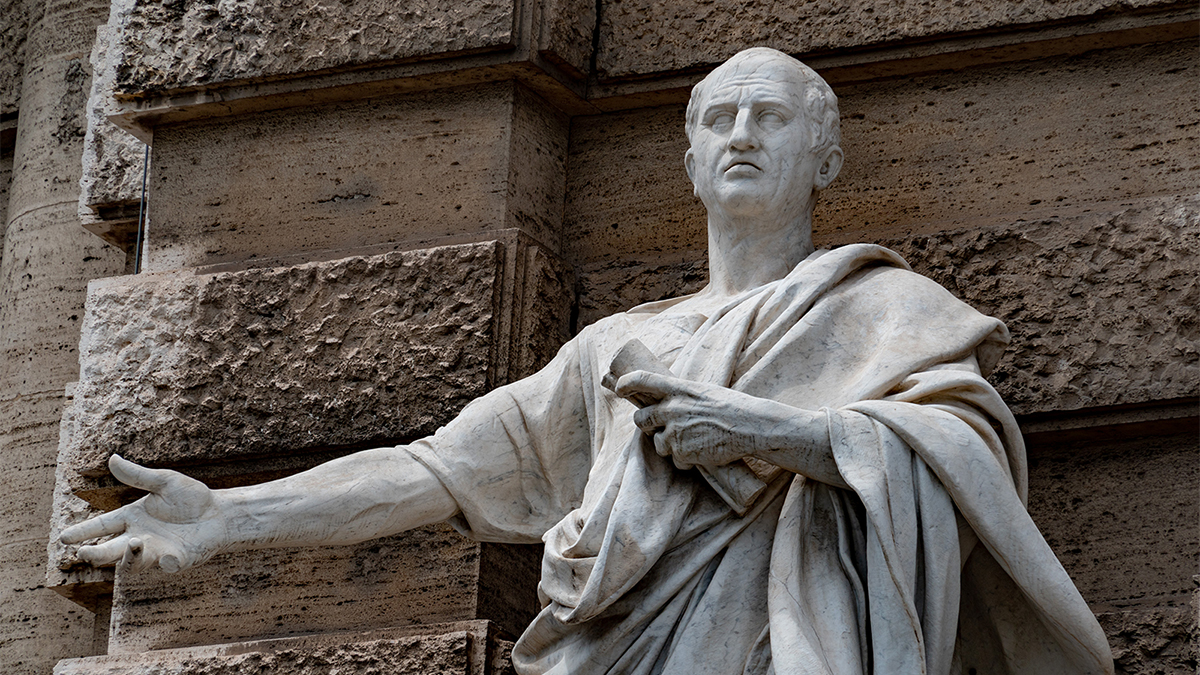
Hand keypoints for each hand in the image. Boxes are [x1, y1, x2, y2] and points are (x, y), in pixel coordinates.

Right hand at [60, 455, 224, 572]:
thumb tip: (112, 459)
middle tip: (83, 553)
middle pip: (110, 550)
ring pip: (132, 563)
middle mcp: (139, 538)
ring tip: (133, 543)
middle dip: (96, 553)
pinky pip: (167, 566)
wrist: (220, 513)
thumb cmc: (191, 497)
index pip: (103, 525)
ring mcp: (156, 552)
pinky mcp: (177, 560)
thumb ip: (138, 476)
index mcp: (132, 518)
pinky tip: (168, 557)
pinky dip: (166, 563)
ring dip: (129, 557)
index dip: (84, 531)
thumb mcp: (165, 481)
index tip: (64, 537)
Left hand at [614, 370, 795, 468]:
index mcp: (678, 389)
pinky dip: (684, 459)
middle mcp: (671, 408)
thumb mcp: (703, 392)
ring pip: (656, 443)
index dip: (625, 383)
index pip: (641, 379)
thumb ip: (681, 396)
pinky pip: (674, 460)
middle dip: (645, 424)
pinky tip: (701, 452)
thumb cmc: (731, 407)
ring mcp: (675, 432)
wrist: (750, 426)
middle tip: (657, 426)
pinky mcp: (681, 452)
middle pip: (640, 419)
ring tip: (691, 441)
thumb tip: (665, 400)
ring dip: (668, 445)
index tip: (619, 388)